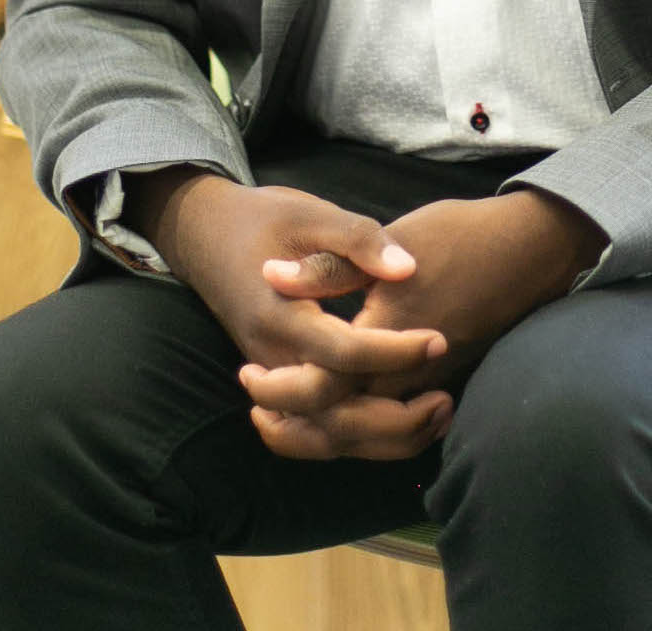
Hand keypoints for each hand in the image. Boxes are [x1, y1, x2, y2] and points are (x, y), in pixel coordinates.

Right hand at [135, 172, 448, 407]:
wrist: (205, 236)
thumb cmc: (264, 219)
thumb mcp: (311, 214)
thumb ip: (359, 240)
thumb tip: (408, 268)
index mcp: (281, 314)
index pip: (342, 354)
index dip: (393, 352)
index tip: (439, 338)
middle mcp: (274, 358)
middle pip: (333, 415)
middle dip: (393, 417)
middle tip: (445, 396)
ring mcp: (276, 376)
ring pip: (327, 435)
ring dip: (383, 437)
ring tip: (438, 412)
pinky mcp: (283, 382)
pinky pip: (320, 428)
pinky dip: (361, 437)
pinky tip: (408, 417)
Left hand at [239, 189, 605, 459]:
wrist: (527, 251)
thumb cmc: (458, 237)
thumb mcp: (390, 240)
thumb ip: (328, 266)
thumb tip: (270, 275)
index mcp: (389, 334)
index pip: (324, 387)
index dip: (282, 391)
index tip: (250, 377)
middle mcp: (409, 371)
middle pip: (344, 427)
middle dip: (296, 428)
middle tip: (258, 407)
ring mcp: (429, 381)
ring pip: (369, 435)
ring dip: (325, 435)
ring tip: (287, 418)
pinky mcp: (440, 380)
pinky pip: (393, 423)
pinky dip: (361, 430)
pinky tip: (340, 411)